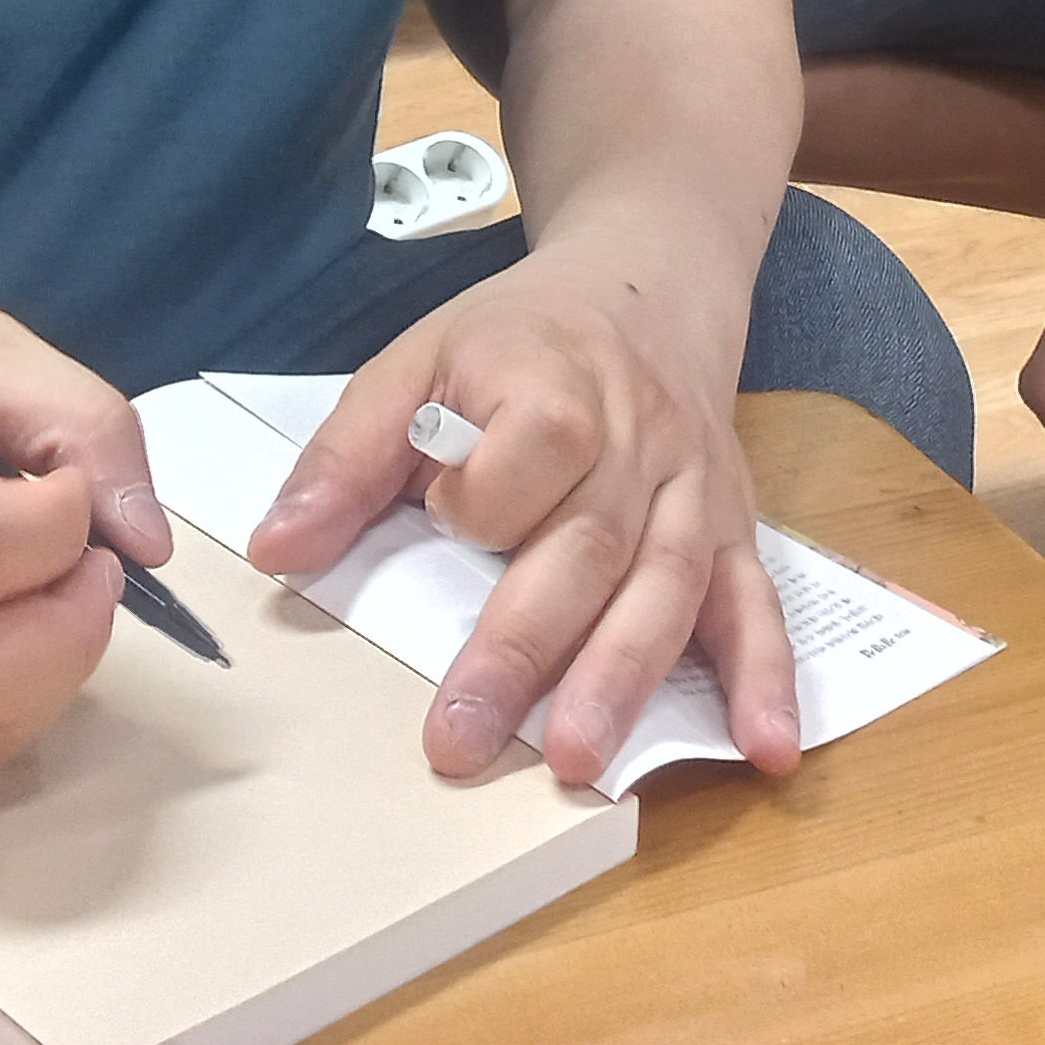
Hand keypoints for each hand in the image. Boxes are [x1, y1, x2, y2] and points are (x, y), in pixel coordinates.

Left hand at [247, 241, 791, 786]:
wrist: (650, 282)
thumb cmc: (520, 337)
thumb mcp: (419, 357)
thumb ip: (349, 455)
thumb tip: (279, 551)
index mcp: (556, 385)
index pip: (522, 460)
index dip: (475, 500)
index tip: (438, 514)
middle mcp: (639, 439)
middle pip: (587, 546)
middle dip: (526, 650)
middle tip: (465, 741)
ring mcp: (695, 488)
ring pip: (668, 585)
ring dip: (627, 678)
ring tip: (586, 763)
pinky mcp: (735, 524)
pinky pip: (756, 599)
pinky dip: (766, 675)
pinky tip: (764, 745)